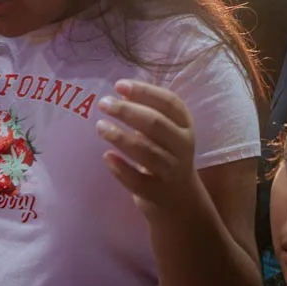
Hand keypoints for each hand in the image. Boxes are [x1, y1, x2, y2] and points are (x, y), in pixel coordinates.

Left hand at [96, 81, 196, 206]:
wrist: (179, 200)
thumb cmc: (166, 155)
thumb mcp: (166, 132)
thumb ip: (148, 113)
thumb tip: (120, 94)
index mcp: (185, 125)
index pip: (168, 102)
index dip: (144, 91)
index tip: (119, 85)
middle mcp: (183, 146)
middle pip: (156, 124)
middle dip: (127, 111)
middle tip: (104, 104)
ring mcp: (172, 171)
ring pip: (147, 152)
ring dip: (121, 137)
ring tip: (100, 126)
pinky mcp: (158, 193)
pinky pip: (138, 180)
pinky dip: (121, 168)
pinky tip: (107, 157)